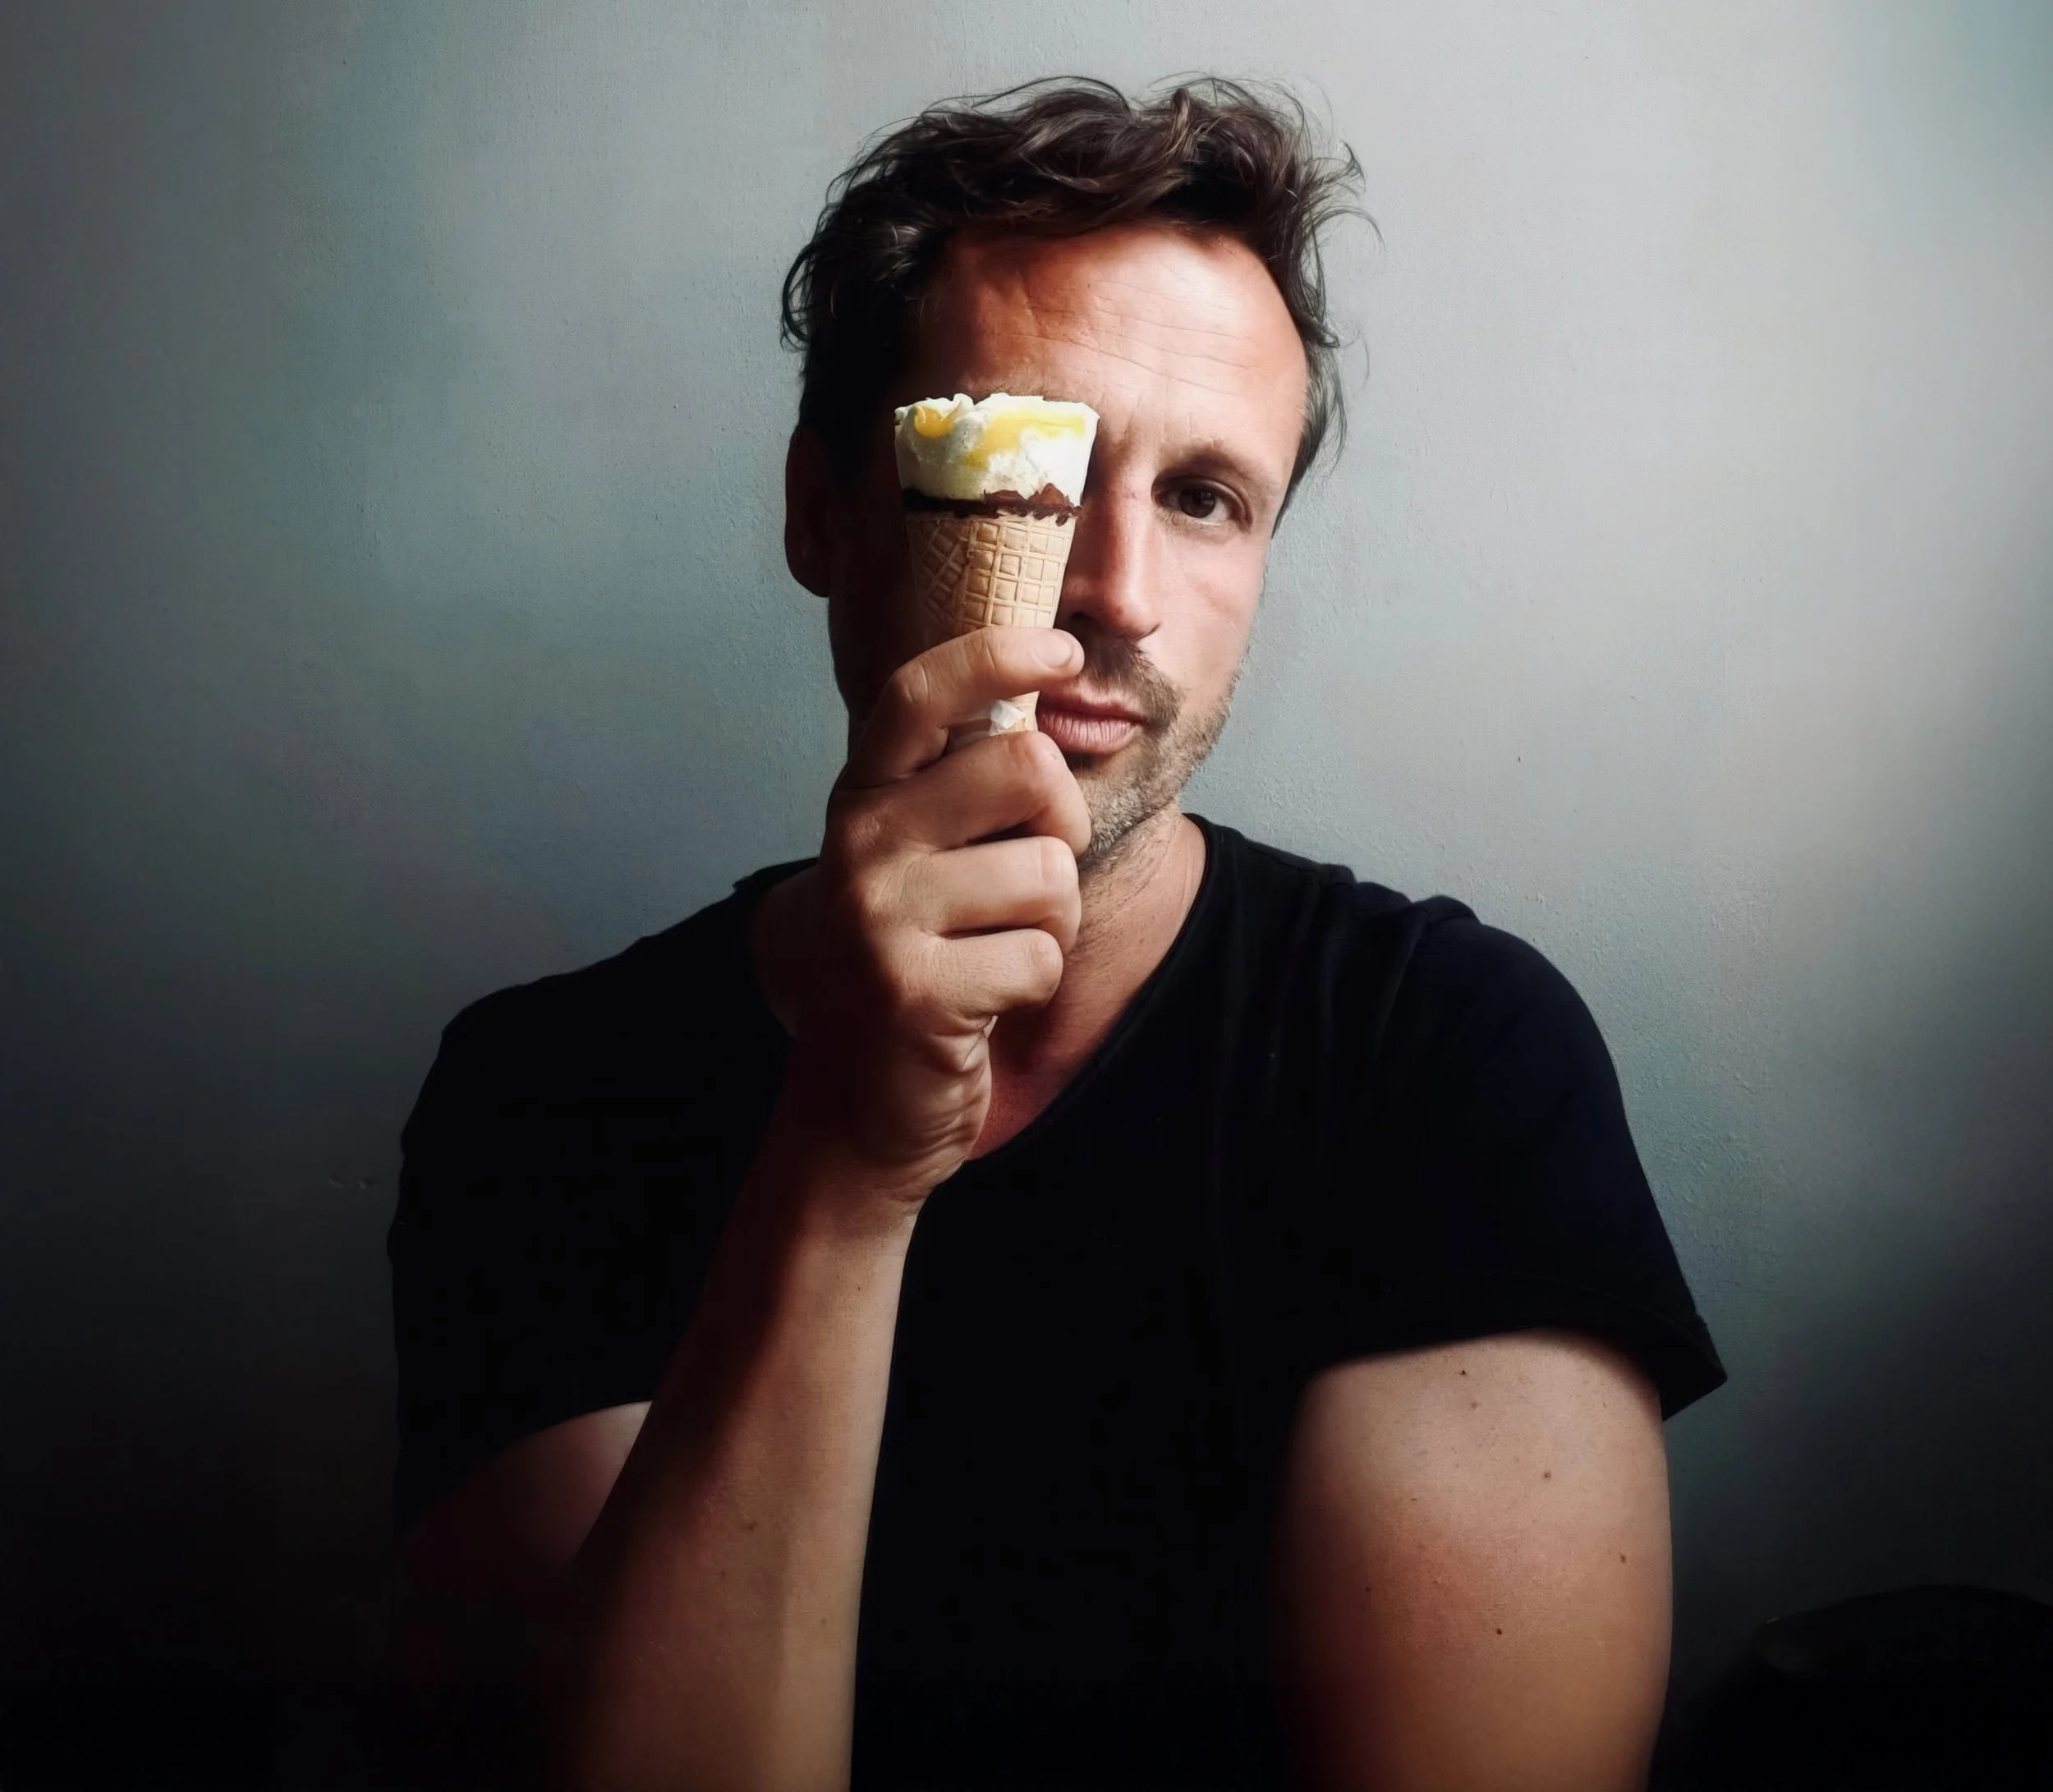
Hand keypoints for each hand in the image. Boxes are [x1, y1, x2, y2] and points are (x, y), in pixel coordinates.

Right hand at [754, 626, 1091, 1202]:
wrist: (854, 1108)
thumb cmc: (912, 969)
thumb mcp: (914, 864)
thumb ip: (958, 793)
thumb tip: (1047, 709)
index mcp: (862, 799)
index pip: (920, 692)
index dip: (998, 653)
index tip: (1062, 651)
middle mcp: (859, 844)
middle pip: (1027, 766)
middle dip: (1063, 823)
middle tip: (1028, 877)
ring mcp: (879, 918)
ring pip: (1050, 871)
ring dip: (1050, 923)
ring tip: (992, 952)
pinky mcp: (915, 991)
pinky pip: (1041, 956)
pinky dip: (1035, 983)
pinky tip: (984, 1002)